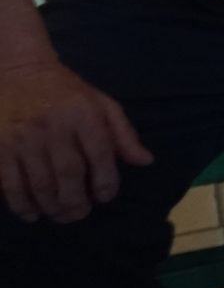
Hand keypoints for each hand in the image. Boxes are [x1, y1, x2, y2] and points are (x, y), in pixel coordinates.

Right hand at [0, 55, 151, 223]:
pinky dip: (20, 203)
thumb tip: (145, 161)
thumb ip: (123, 134)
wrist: (20, 71)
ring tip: (62, 216)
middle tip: (80, 214)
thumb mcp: (102, 104)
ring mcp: (23, 138)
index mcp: (84, 115)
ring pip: (39, 182)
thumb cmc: (67, 92)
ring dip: (51, 206)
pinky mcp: (0, 146)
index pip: (100, 153)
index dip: (105, 181)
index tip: (105, 196)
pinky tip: (31, 214)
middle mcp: (54, 127)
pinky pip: (10, 181)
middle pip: (68, 173)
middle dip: (76, 201)